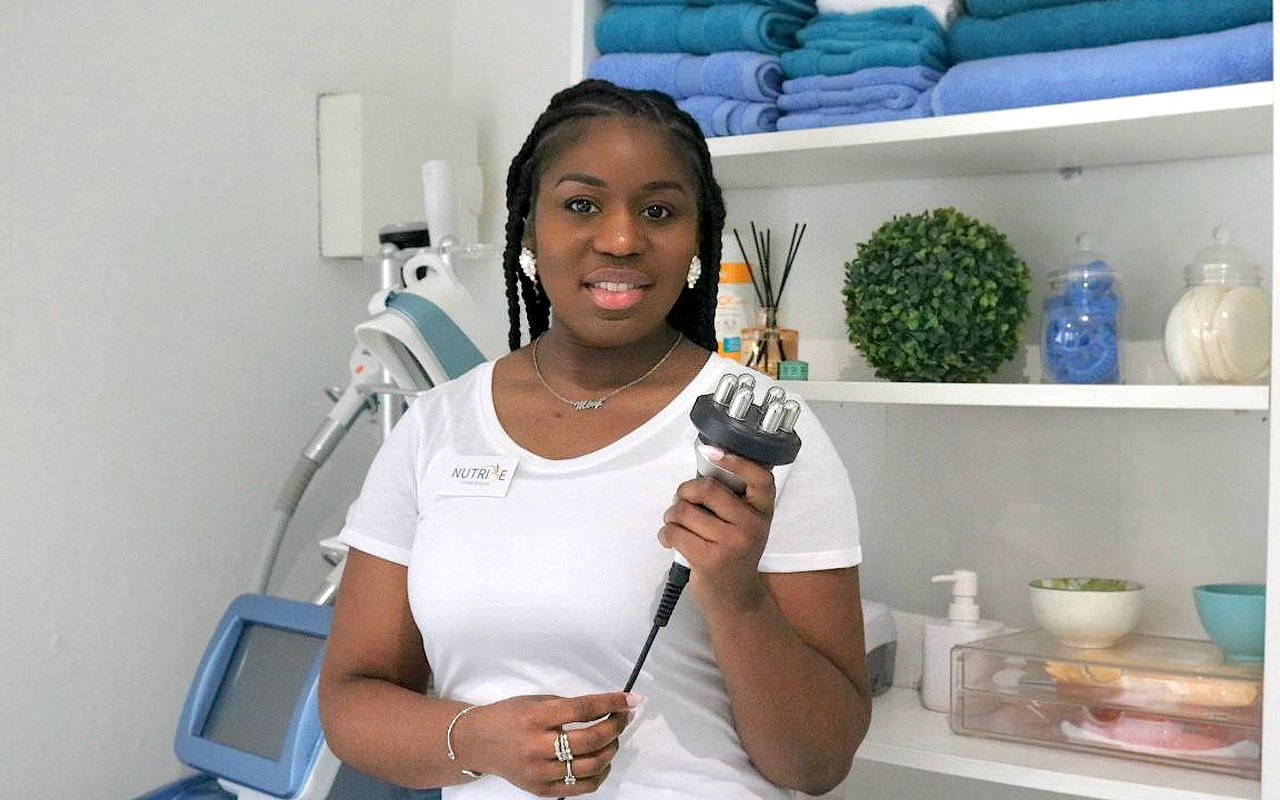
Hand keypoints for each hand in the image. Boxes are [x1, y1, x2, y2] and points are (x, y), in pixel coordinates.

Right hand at [454, 692, 635, 796]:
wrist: (478, 742)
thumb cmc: (508, 716)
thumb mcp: (535, 701)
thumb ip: (567, 707)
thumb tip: (606, 708)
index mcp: (536, 717)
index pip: (583, 709)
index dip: (611, 703)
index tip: (631, 699)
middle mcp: (537, 746)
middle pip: (590, 740)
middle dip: (615, 727)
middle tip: (623, 718)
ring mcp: (539, 772)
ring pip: (591, 766)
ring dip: (611, 750)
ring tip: (613, 738)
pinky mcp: (540, 790)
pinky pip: (581, 786)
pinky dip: (599, 773)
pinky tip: (602, 760)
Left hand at [659, 444, 775, 610]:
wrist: (735, 598)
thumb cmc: (735, 554)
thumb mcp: (745, 526)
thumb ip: (731, 501)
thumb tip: (700, 472)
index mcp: (763, 511)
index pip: (761, 478)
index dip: (736, 461)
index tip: (711, 451)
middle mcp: (752, 526)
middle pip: (708, 489)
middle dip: (684, 492)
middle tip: (680, 501)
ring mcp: (732, 544)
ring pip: (685, 512)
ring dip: (671, 515)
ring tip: (674, 523)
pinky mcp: (709, 559)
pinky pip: (675, 533)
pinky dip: (665, 533)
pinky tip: (670, 539)